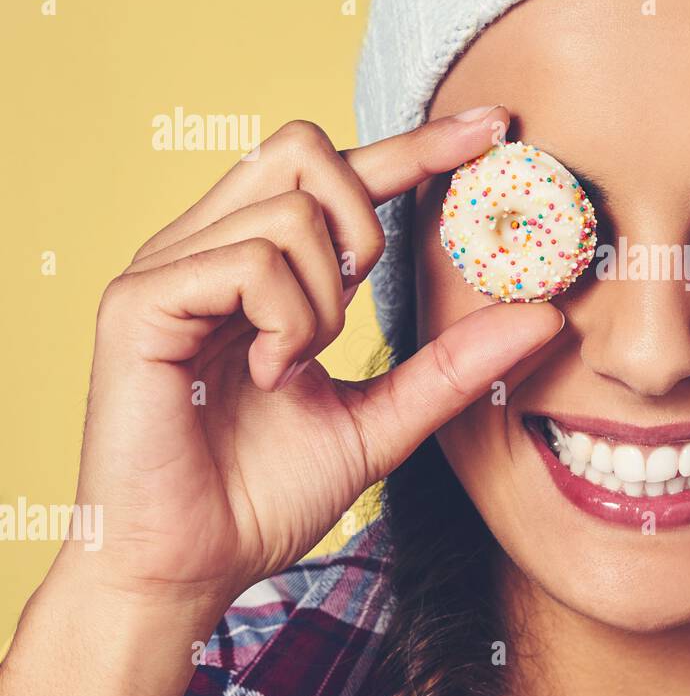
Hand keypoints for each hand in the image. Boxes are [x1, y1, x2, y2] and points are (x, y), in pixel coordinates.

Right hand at [70, 109, 562, 608]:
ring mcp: (167, 267)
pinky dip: (285, 321)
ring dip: (324, 300)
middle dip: (363, 218)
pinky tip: (268, 373)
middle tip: (357, 303)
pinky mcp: (136, 301)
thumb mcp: (381, 420)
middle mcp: (207, 246)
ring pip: (290, 210)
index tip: (495, 127)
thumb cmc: (264, 493)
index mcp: (256, 264)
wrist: (192, 568)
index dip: (417, 144)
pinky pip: (249, 261)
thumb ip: (453, 366)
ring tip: (294, 363)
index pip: (340, 173)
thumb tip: (547, 316)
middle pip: (305, 148)